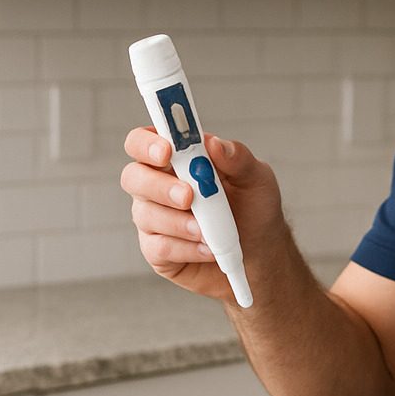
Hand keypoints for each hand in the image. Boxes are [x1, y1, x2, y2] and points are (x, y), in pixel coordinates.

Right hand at [120, 128, 285, 304]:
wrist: (262, 253)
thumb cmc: (254, 210)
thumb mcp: (257, 179)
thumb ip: (237, 158)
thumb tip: (213, 144)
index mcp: (176, 159)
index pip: (143, 141)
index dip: (147, 143)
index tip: (167, 150)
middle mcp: (157, 186)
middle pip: (132, 176)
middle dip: (158, 185)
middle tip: (188, 197)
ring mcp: (154, 219)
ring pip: (145, 214)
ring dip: (179, 223)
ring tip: (208, 231)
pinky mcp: (157, 251)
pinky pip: (158, 248)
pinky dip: (186, 248)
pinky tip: (207, 248)